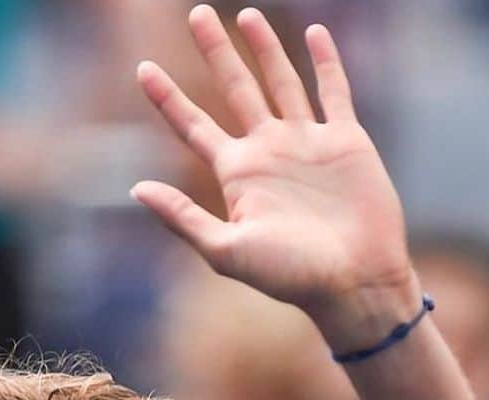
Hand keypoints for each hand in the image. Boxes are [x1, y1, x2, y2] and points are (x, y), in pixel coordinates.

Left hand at [133, 6, 415, 341]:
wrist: (353, 282)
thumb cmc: (290, 276)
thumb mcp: (226, 251)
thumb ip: (183, 218)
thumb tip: (136, 189)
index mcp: (238, 175)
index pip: (193, 126)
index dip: (167, 98)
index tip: (142, 69)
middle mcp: (268, 152)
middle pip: (235, 89)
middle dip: (215, 53)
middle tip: (195, 14)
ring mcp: (307, 143)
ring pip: (280, 82)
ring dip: (264, 49)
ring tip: (245, 15)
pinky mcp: (346, 141)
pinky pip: (333, 92)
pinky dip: (325, 62)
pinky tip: (313, 34)